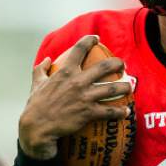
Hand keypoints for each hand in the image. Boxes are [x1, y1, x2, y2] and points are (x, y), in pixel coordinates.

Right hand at [18, 35, 133, 159]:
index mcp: (65, 72)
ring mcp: (84, 97)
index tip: (97, 39)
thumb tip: (47, 59)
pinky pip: (109, 112)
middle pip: (104, 67)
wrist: (37, 127)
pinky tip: (126, 112)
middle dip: (117, 63)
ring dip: (125, 87)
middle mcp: (77, 81)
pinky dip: (120, 112)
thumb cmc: (36, 105)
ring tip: (130, 87)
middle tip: (123, 65)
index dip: (89, 40)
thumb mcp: (36, 84)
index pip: (79, 49)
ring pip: (113, 89)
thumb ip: (41, 70)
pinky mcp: (89, 113)